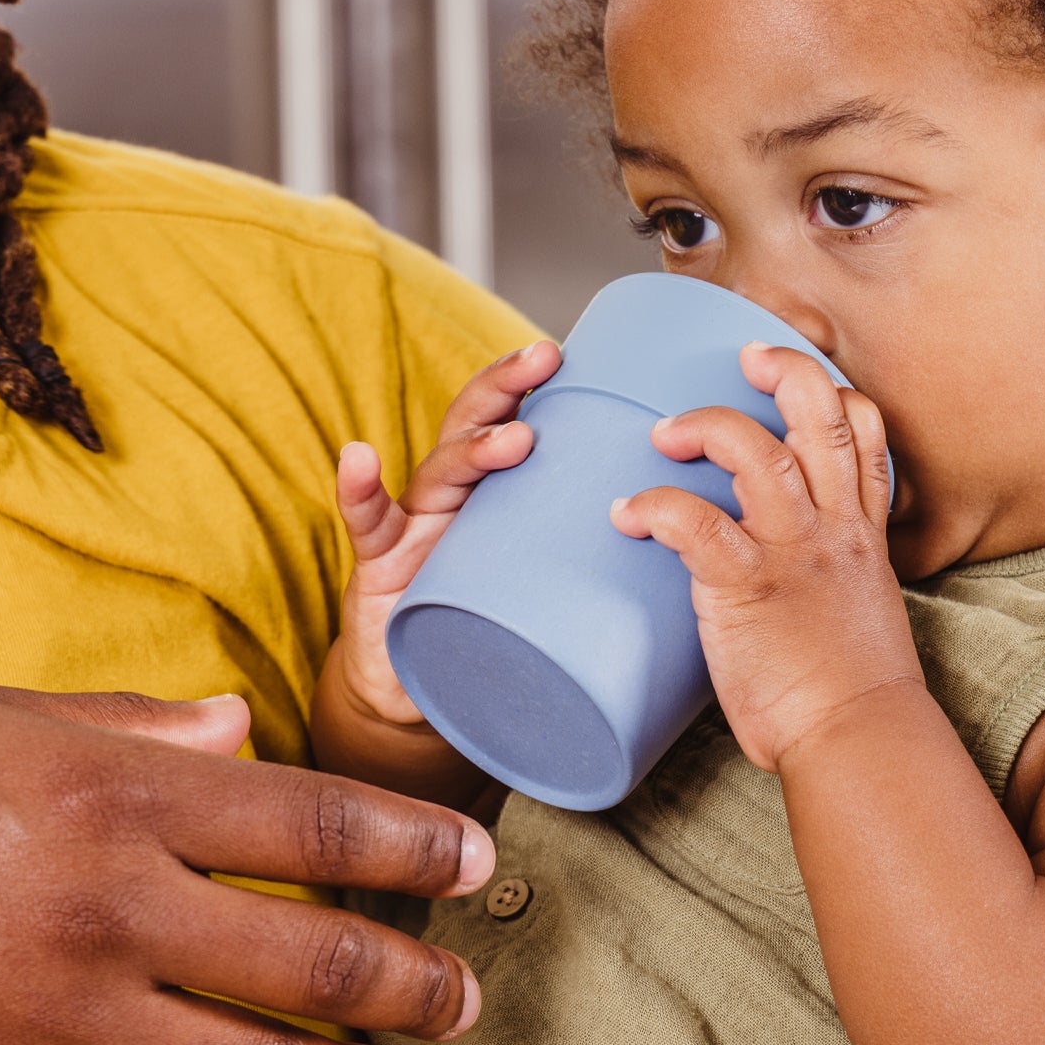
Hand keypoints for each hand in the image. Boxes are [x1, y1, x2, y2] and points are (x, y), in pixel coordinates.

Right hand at [0, 686, 494, 1044]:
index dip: (415, 849)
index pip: (315, 827)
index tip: (479, 863)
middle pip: (316, 962)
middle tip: (463, 1001)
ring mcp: (71, 1022)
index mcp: (120, 793)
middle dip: (413, 986)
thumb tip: (239, 726)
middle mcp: (116, 908)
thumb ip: (134, 725)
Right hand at [326, 338, 561, 728]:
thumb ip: (589, 561)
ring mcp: (414, 526)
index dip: (540, 387)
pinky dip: (358, 490)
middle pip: (476, 425)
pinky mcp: (379, 566)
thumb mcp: (545, 588)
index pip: (516, 422)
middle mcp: (454, 496)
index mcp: (496, 494)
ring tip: (511, 440)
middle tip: (546, 358)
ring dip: (473, 447)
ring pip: (439, 469)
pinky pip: (367, 523)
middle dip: (508, 385)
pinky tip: (358, 458)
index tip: (575, 354)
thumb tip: (686, 549)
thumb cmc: (491, 630)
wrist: (414, 690)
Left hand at [611, 341, 916, 772]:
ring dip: (704, 427)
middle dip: (782, 369)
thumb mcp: (856, 608)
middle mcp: (832, 527)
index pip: (863, 431)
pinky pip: (695, 523)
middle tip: (742, 360)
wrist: (857, 738)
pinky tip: (628, 514)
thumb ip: (821, 573)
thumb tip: (771, 567)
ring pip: (754, 452)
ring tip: (666, 434)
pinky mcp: (747, 588)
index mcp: (859, 530)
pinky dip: (655, 506)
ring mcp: (792, 552)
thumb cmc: (849, 690)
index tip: (786, 376)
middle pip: (819, 414)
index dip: (830, 389)